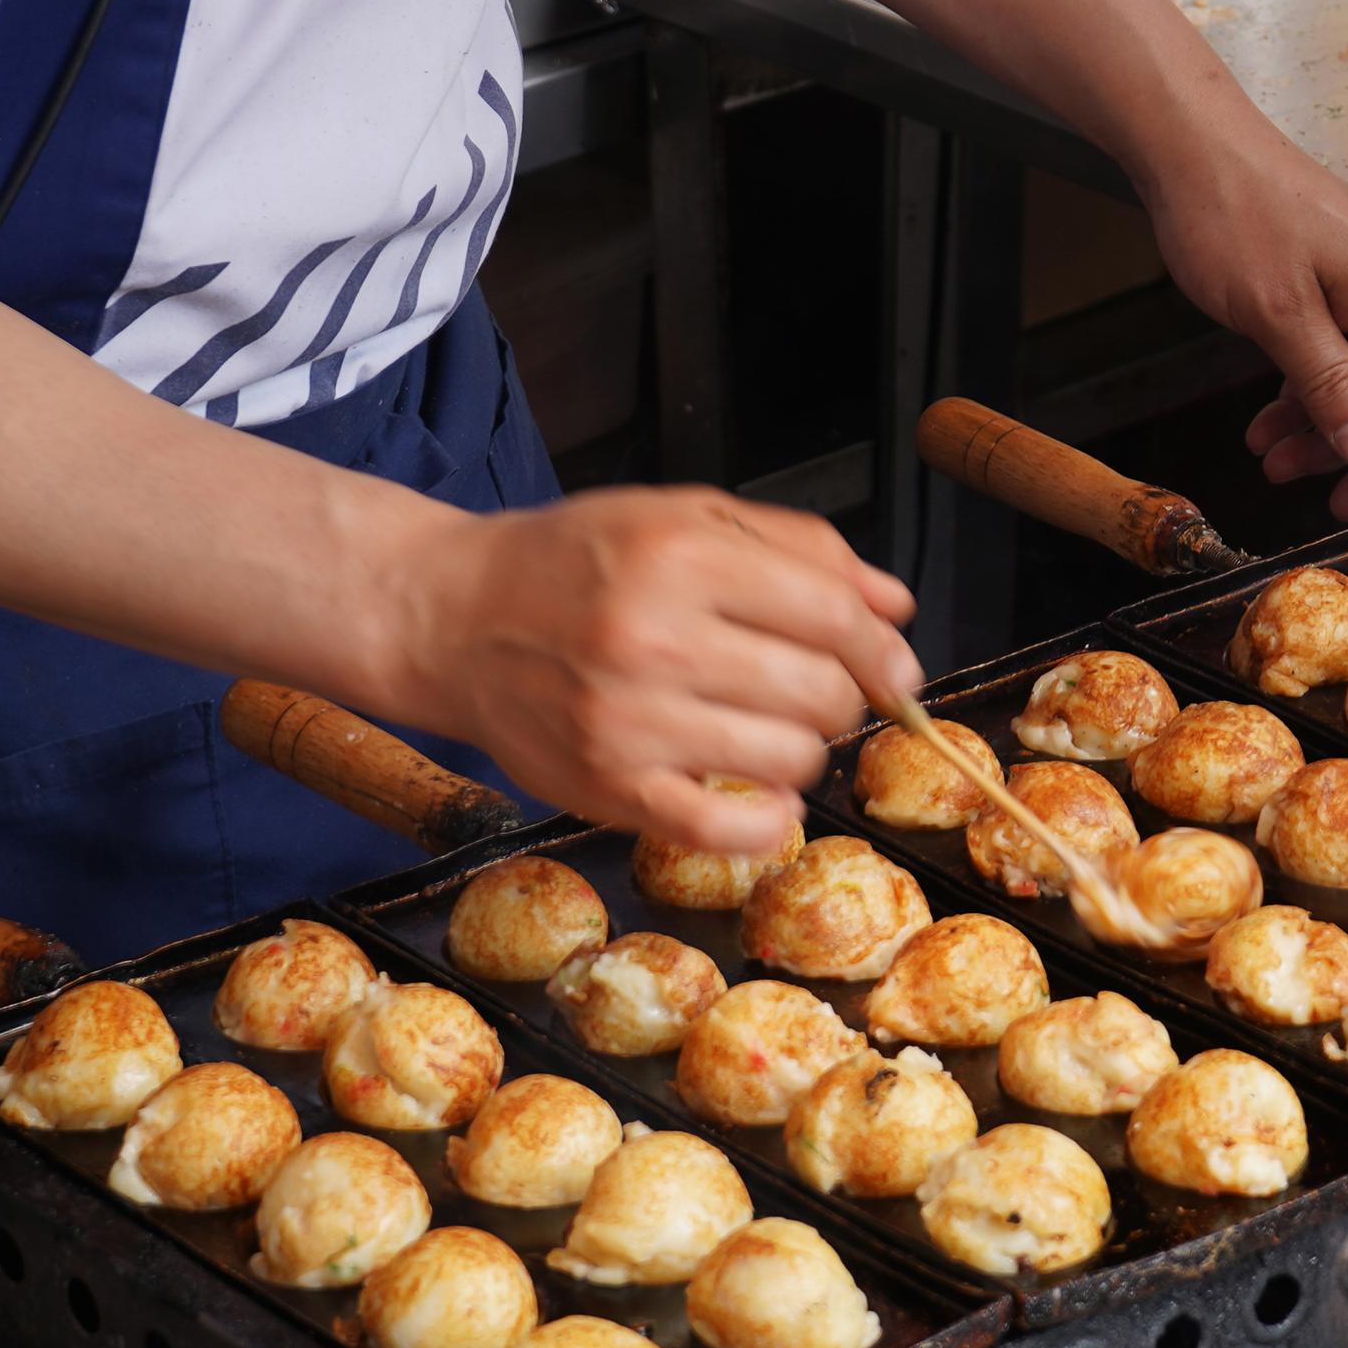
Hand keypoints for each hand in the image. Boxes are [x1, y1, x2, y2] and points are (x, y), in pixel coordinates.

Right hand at [373, 488, 921, 854]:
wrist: (452, 617)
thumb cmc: (572, 563)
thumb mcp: (683, 517)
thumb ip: (799, 549)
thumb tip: (895, 605)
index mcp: (680, 555)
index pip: (833, 615)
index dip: (883, 647)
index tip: (895, 666)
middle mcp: (653, 636)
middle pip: (821, 690)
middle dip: (841, 695)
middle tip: (812, 689)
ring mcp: (628, 719)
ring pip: (789, 759)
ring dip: (803, 750)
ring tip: (767, 728)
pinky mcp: (606, 787)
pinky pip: (725, 830)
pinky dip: (767, 821)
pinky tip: (761, 796)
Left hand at [1142, 128, 1347, 516]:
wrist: (1188, 143)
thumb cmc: (1234, 208)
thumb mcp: (1280, 313)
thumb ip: (1330, 384)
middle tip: (1336, 501)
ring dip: (1325, 431)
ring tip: (1275, 464)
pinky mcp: (1326, 288)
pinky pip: (1332, 357)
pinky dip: (1302, 395)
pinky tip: (1266, 426)